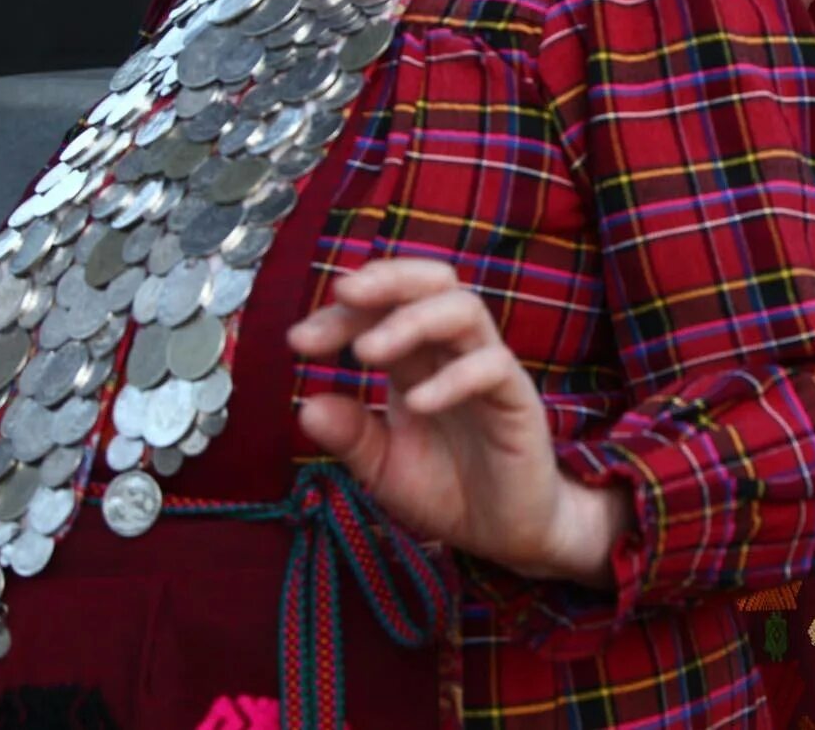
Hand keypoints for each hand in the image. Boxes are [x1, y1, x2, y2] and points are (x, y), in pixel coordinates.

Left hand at [287, 258, 629, 585]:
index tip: (297, 341)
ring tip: (366, 350)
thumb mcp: (383, 467)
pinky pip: (492, 367)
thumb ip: (351, 436)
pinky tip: (417, 404)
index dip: (339, 315)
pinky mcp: (518, 399)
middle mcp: (453, 352)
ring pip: (464, 309)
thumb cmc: (447, 491)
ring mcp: (489, 370)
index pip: (382, 309)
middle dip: (387, 278)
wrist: (504, 535)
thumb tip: (306, 406)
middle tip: (342, 292)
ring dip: (412, 320)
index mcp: (416, 360)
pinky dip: (452, 378)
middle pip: (433, 281)